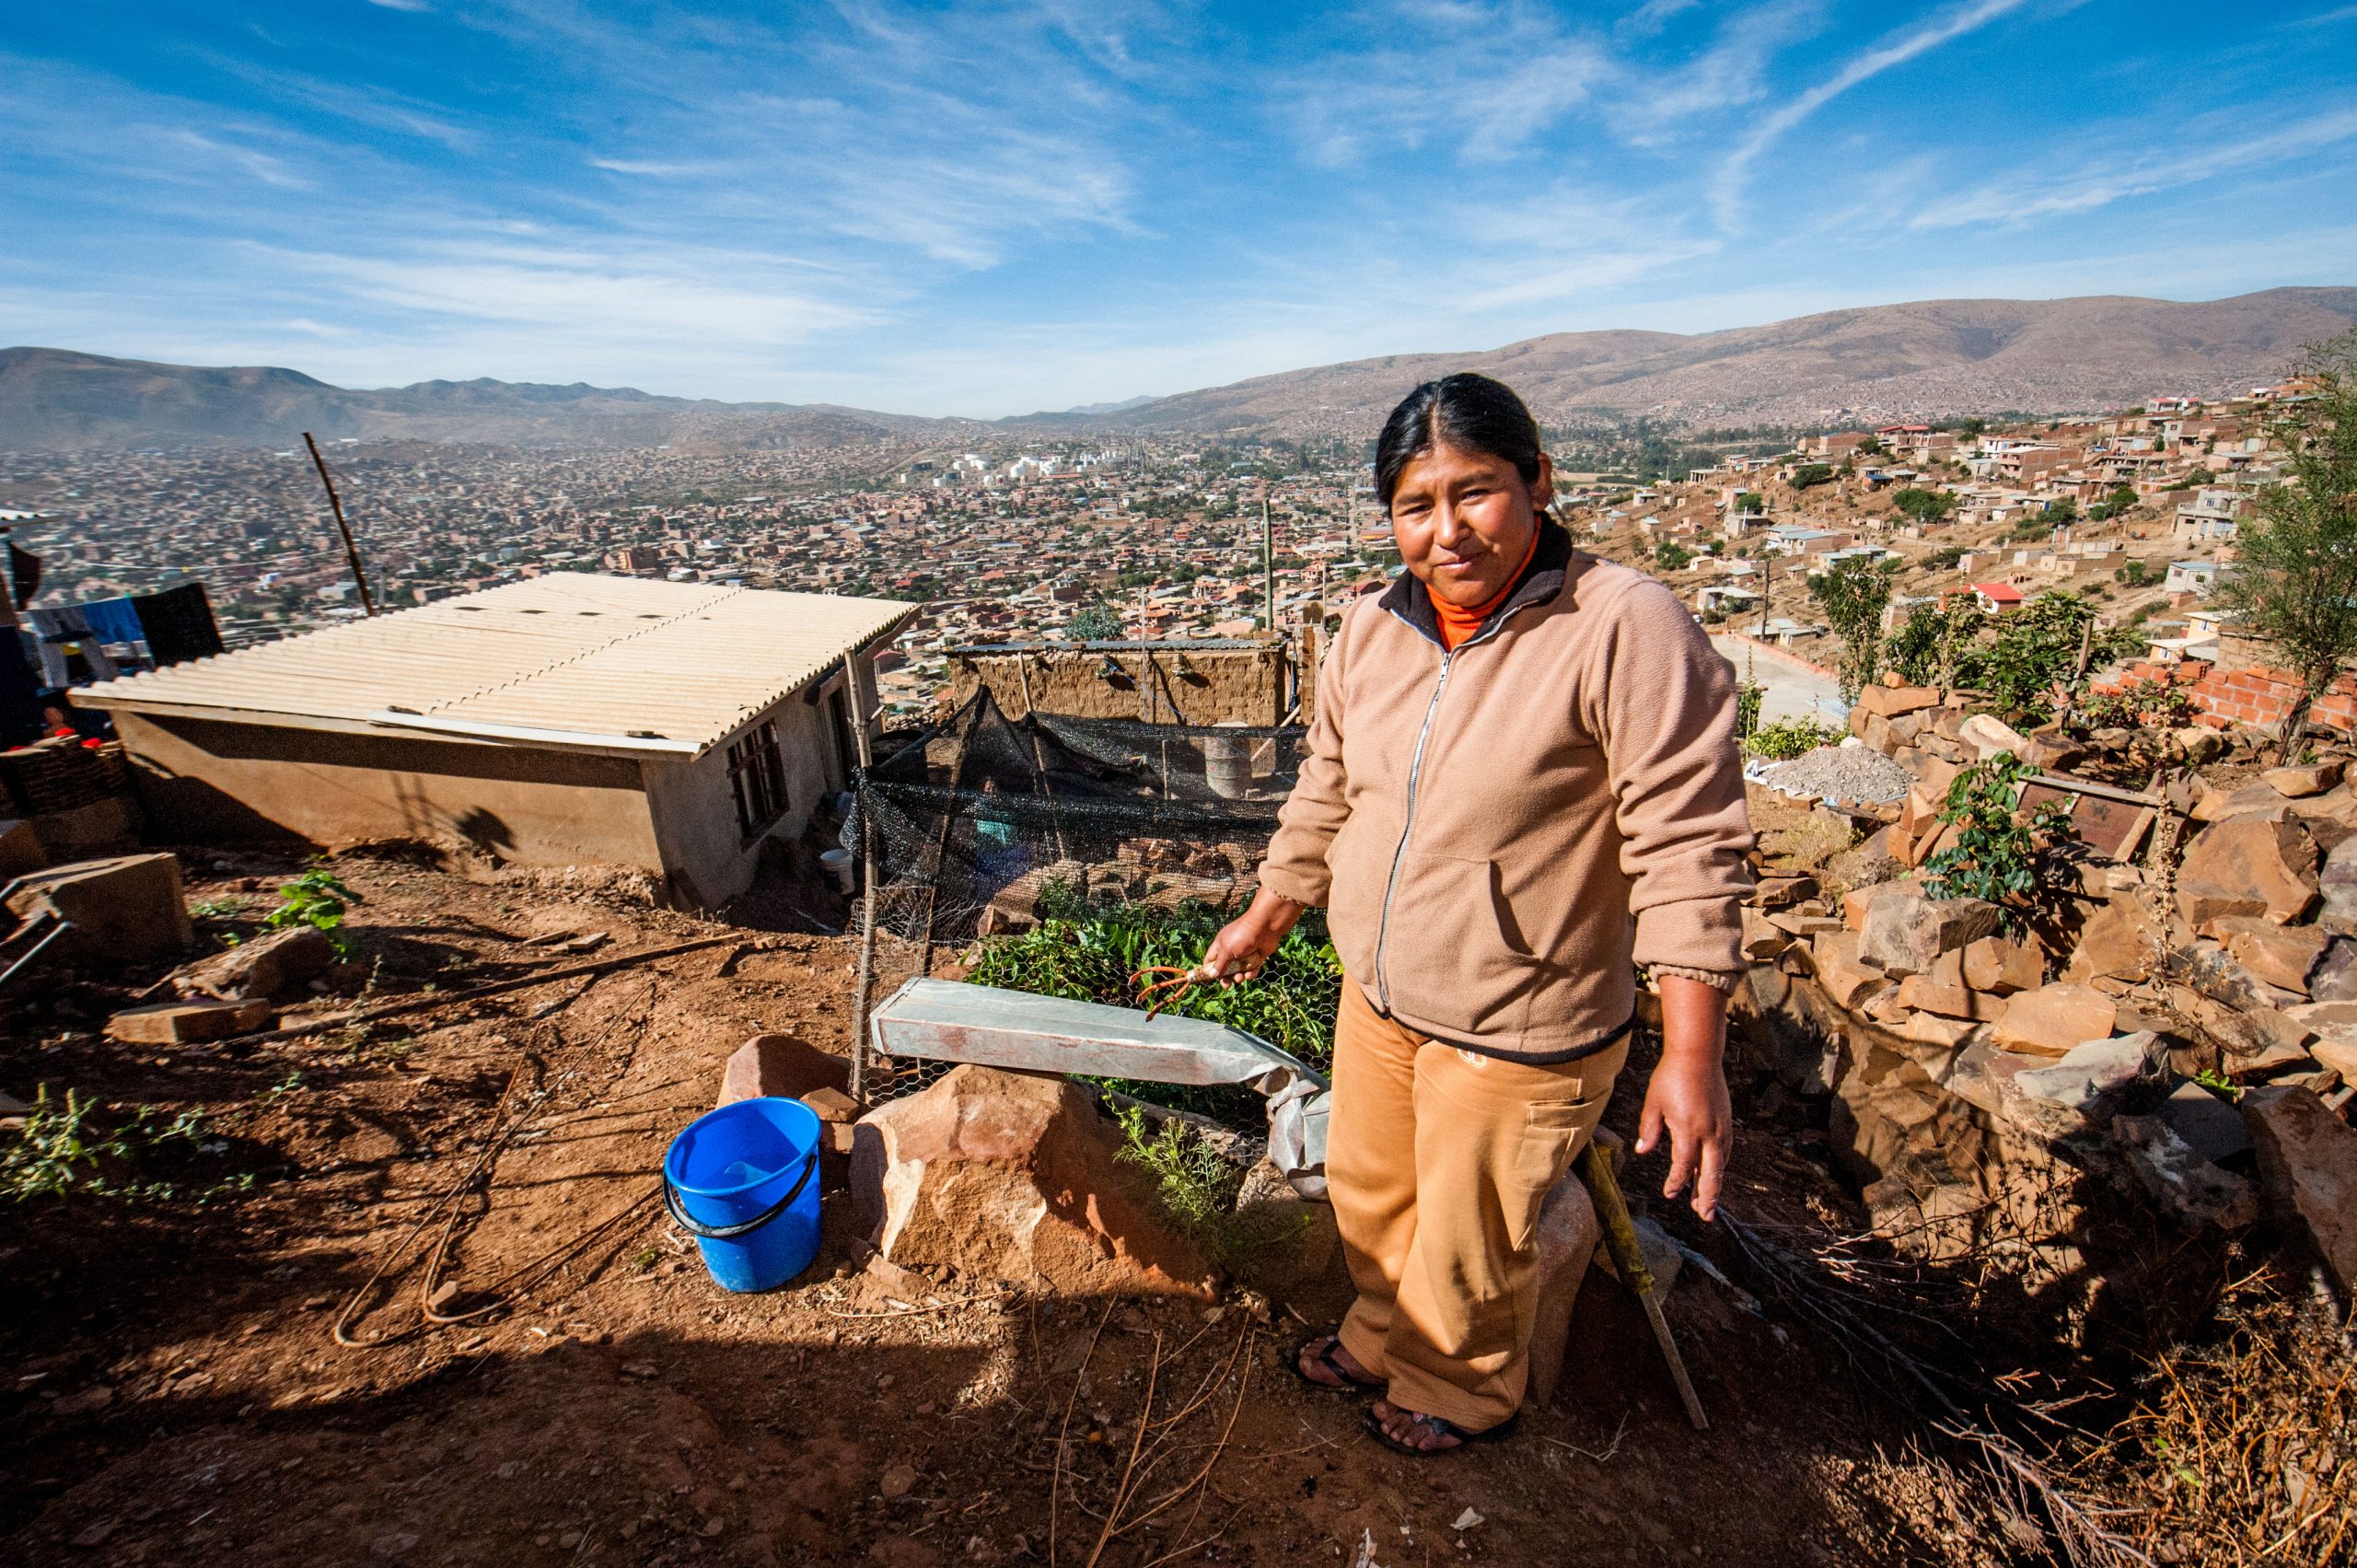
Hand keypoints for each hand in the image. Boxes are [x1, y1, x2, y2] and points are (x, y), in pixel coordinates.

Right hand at [1200, 886, 1303, 982]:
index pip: (1210, 960)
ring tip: (1240, 978)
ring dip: (1238, 977)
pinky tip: (1250, 974)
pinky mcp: (1256, 958)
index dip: (1208, 970)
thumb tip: (1211, 975)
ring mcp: (1244, 955)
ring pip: (1238, 971)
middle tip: (1227, 985)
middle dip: (1225, 978)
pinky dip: (1250, 973)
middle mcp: (1231, 950)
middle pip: (1225, 969)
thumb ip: (1220, 963)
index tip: (1208, 980)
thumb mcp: (1227, 950)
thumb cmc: (1243, 935)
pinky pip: (1251, 969)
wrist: (1266, 927)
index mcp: (1221, 946)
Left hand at [1634, 975, 1733, 1220]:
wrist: (1698, 1055)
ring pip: (1720, 1164)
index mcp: (1688, 1129)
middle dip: (1707, 1196)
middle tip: (1705, 1216)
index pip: (1683, 1165)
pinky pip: (1725, 1151)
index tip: (1671, 1194)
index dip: (1677, 1182)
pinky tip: (1714, 1173)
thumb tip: (1642, 1151)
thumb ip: (1649, 1129)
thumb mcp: (1653, 1103)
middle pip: (1710, 1173)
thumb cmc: (1671, 1077)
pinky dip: (1720, 1166)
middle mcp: (1708, 1132)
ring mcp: (1721, 1127)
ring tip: (1708, 1203)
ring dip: (1715, 1184)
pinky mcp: (1727, 1121)